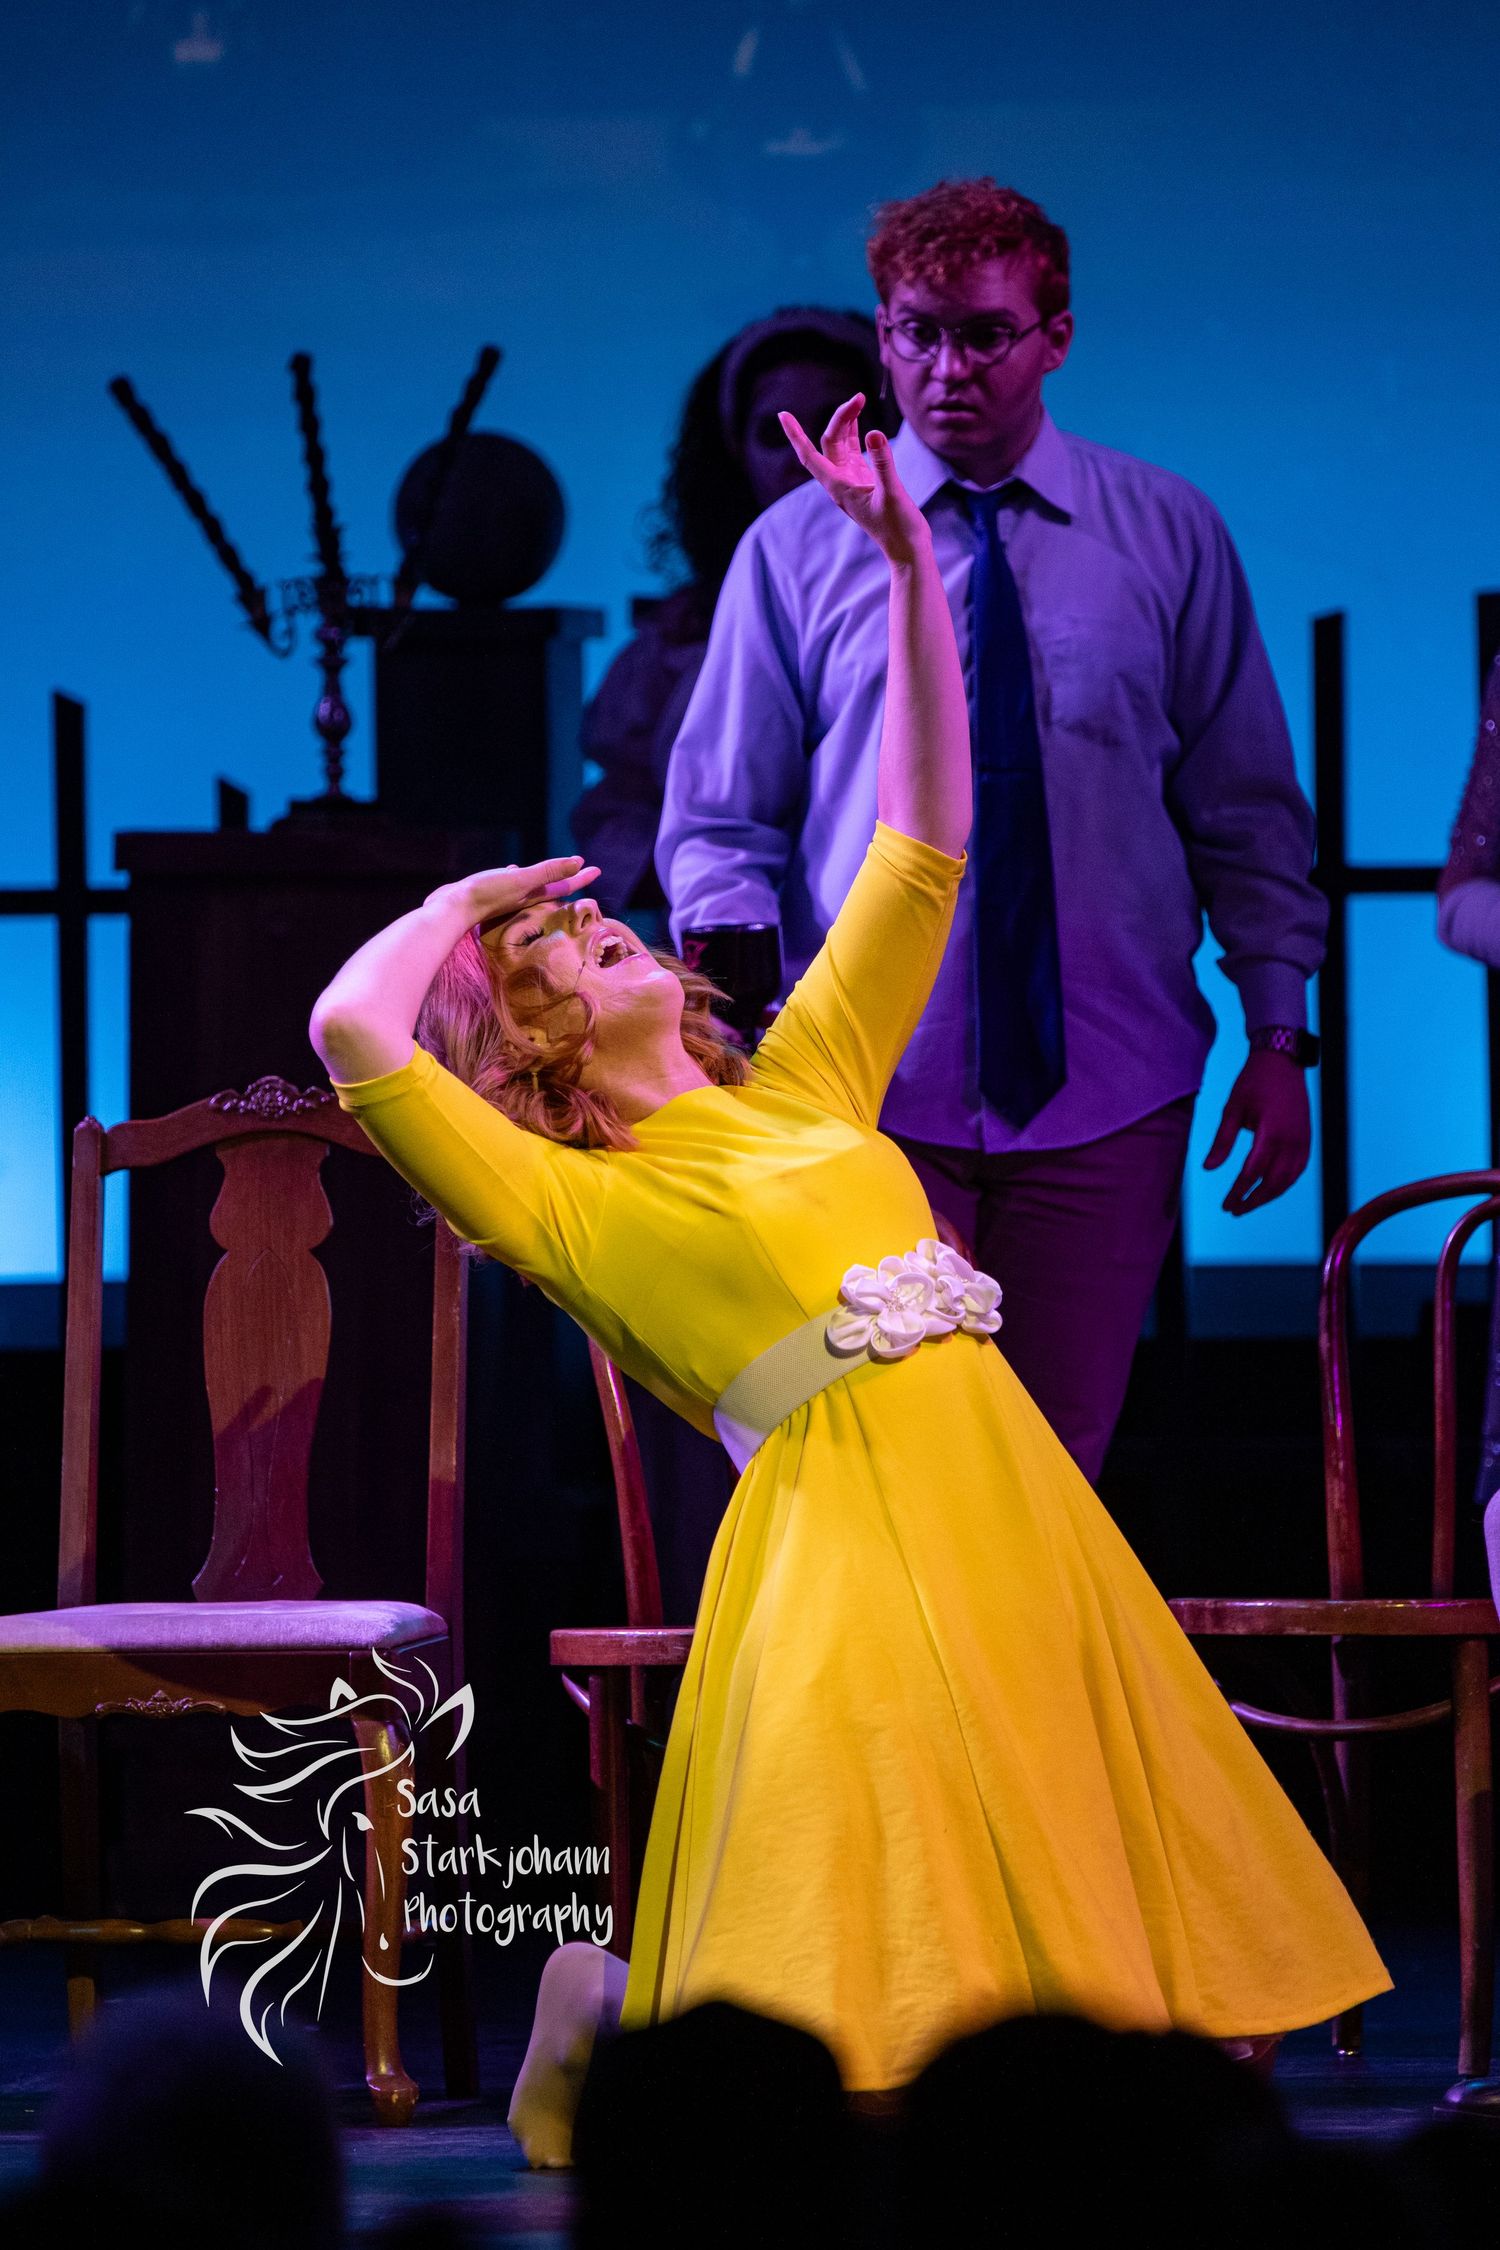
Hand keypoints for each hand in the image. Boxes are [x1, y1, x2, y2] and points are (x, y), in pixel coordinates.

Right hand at [432, 855, 600, 930]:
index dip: (581, 877)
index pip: (563, 885)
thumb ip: (548, 872)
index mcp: (532, 895)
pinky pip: (509, 881)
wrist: (451, 908)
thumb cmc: (487, 895)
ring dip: (542, 877)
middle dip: (566, 877)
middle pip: (551, 885)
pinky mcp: (489, 891)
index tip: (598, 870)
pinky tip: (512, 870)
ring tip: (550, 871)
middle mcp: (522, 897)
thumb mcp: (521, 881)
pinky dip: (515, 875)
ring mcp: (505, 895)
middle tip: (581, 868)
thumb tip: (579, 862)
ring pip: (529, 884)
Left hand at [778, 398, 930, 567]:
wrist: (907, 547)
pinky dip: (855, 433)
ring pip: (841, 445)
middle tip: (860, 397)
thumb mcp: (891, 493)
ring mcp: (852, 480)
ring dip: (847, 423)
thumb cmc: (898, 527)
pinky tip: (859, 420)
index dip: (795, 435)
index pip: (809, 456)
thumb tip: (874, 433)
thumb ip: (883, 463)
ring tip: (859, 400)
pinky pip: (853, 451)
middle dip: (841, 418)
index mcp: (839, 487)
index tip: (782, 415)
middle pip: (830, 443)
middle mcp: (840, 482)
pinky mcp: (864, 480)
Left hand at [1203, 1050, 1311, 1215]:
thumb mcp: (1231, 1109)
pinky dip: (1285, 1183)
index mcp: (1271, 1133)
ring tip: (1249, 1204)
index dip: (1238, 1192)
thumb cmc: (1253, 1082)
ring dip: (1269, 1195)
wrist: (1282, 1061)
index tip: (1225, 1205)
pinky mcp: (1307, 1138)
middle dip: (1253, 1200)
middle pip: (1273, 1183)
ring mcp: (1303, 1140)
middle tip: (1234, 1210)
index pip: (1253, 1174)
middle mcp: (1292, 1141)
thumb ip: (1222, 1141)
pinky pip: (1298, 1169)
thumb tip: (1208, 1168)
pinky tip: (1271, 1189)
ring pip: (1288, 1180)